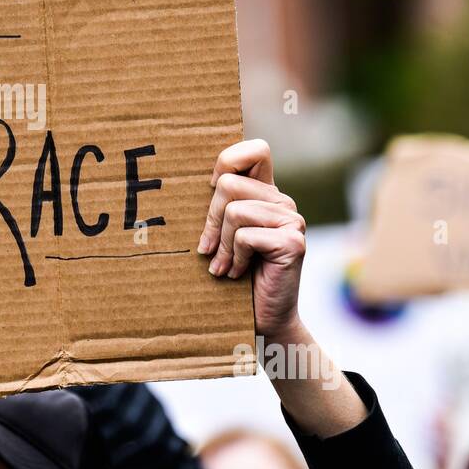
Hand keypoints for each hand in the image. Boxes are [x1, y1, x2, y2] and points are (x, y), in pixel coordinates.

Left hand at [196, 139, 305, 340]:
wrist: (263, 318)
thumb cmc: (234, 275)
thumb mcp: (221, 235)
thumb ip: (217, 208)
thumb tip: (176, 181)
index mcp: (266, 194)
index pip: (255, 149)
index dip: (227, 161)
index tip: (211, 191)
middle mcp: (283, 202)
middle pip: (229, 184)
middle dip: (210, 219)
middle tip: (209, 248)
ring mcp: (292, 220)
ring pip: (234, 211)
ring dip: (222, 245)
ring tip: (224, 266)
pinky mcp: (293, 242)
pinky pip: (245, 236)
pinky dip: (235, 258)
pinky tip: (238, 273)